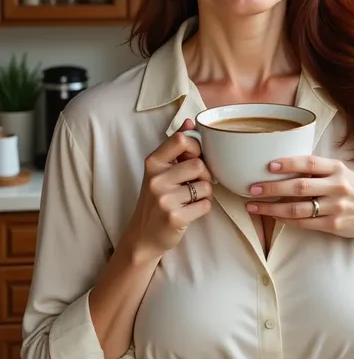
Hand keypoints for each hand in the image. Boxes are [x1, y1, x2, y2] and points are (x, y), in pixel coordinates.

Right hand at [126, 119, 213, 258]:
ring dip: (205, 193)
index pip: (181, 140)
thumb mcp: (159, 171)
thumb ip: (175, 147)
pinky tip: (191, 211)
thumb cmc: (155, 200)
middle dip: (205, 174)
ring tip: (192, 198)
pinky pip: (206, 205)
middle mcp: (156, 179)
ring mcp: (164, 199)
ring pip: (205, 186)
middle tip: (197, 182)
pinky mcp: (175, 218)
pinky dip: (204, 208)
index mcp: (153, 163)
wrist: (143, 236)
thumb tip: (190, 121)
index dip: (196, 147)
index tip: (195, 158)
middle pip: (198, 164)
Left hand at [246, 156, 353, 244]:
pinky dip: (285, 219)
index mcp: (337, 169)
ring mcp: (336, 207)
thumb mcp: (342, 173)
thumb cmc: (353, 191)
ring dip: (272, 207)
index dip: (288, 163)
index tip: (269, 165)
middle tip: (252, 189)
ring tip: (253, 206)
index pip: (309, 163)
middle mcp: (337, 186)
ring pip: (298, 208)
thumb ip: (319, 169)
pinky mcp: (333, 225)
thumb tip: (283, 163)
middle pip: (299, 186)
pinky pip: (303, 223)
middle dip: (272, 187)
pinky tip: (272, 216)